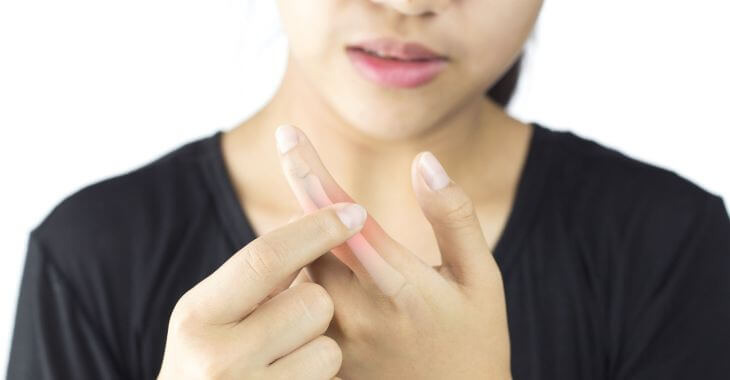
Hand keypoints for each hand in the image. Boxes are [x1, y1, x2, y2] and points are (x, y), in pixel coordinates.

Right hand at [156, 203, 367, 379]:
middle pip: (313, 302)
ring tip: (285, 363)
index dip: (316, 230)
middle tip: (286, 328)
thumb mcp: (213, 314)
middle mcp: (217, 358)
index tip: (353, 212)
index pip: (265, 258)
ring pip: (330, 349)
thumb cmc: (210, 361)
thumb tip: (308, 218)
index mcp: (196, 316)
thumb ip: (256, 273)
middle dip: (313, 306)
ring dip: (318, 351)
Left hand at [274, 124, 511, 379]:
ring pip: (295, 275)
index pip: (339, 214)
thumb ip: (453, 218)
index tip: (287, 133)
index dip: (309, 170)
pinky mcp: (324, 364)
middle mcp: (356, 312)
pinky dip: (297, 285)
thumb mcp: (480, 280)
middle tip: (304, 165)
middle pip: (304, 241)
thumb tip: (424, 160)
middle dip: (304, 203)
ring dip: (301, 243)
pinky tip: (317, 279)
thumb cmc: (476, 344)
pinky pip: (292, 312)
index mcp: (398, 283)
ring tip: (329, 237)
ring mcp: (335, 342)